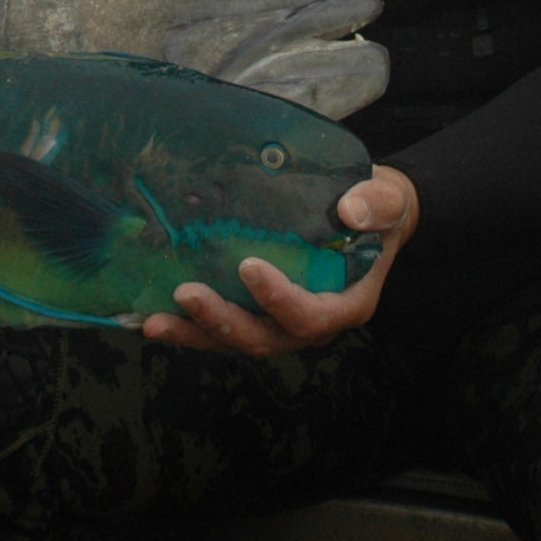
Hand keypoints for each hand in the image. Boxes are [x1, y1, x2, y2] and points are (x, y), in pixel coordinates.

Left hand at [141, 166, 417, 358]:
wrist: (368, 217)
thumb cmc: (377, 210)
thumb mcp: (389, 201)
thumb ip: (378, 205)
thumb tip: (353, 211)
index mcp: (346, 304)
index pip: (311, 316)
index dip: (280, 300)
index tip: (249, 268)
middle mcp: (311, 323)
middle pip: (264, 337)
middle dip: (223, 321)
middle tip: (185, 294)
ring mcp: (281, 323)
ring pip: (236, 339)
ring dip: (195, 332)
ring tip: (154, 321)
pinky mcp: (259, 313)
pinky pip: (223, 327)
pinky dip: (190, 325)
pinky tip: (151, 316)